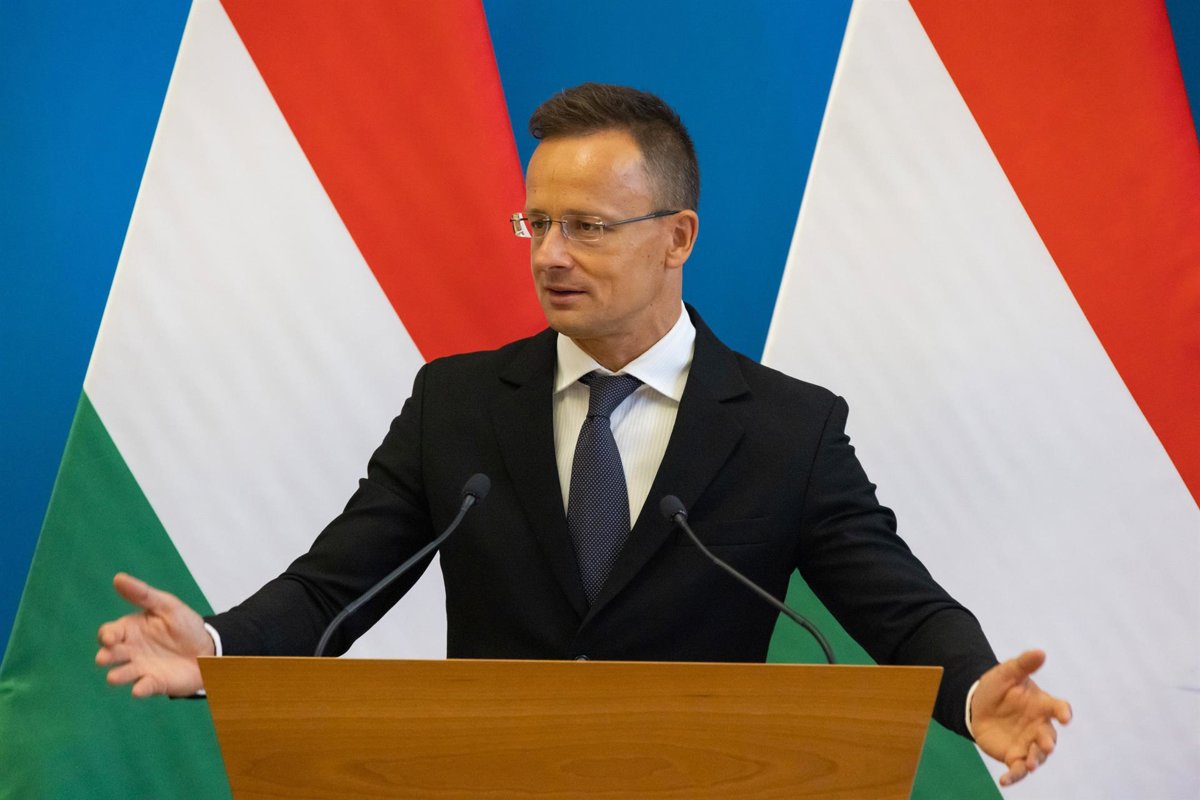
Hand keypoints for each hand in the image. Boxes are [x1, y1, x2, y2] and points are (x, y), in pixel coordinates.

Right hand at [95, 572, 214, 696]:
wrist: (208, 648)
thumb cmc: (184, 626)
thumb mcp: (167, 605)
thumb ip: (143, 594)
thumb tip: (118, 578)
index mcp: (130, 630)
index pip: (109, 633)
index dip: (107, 635)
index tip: (111, 637)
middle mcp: (130, 651)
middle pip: (110, 654)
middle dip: (106, 656)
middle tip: (105, 657)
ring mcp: (140, 668)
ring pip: (122, 673)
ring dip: (118, 675)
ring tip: (115, 676)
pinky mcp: (154, 683)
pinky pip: (143, 687)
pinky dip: (140, 688)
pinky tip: (139, 688)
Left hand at [971, 649, 1071, 786]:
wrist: (978, 705)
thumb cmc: (999, 687)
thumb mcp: (1007, 673)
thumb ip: (1023, 664)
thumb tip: (1040, 651)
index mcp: (1042, 705)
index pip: (1058, 708)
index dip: (1063, 712)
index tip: (1065, 716)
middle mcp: (1039, 726)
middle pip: (1049, 737)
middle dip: (1048, 742)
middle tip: (1046, 746)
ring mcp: (1028, 743)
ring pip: (1037, 756)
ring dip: (1035, 761)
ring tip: (1030, 764)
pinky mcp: (1014, 756)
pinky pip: (1017, 769)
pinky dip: (1013, 777)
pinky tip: (1004, 780)